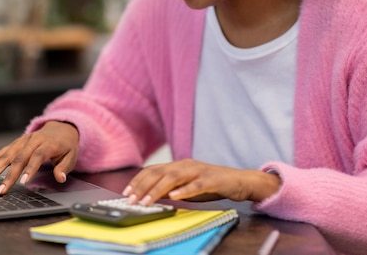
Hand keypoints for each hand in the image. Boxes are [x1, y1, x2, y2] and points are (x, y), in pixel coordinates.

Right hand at [0, 121, 78, 194]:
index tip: (22, 182)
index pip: (37, 156)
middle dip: (8, 175)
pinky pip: (2, 152)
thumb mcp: (71, 156)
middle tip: (0, 190)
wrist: (61, 128)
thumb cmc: (66, 146)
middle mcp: (33, 140)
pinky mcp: (15, 143)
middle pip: (19, 158)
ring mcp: (22, 141)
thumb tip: (60, 178)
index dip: (29, 169)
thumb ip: (64, 167)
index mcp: (48, 144)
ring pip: (7, 155)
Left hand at [121, 159, 280, 204]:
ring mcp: (198, 171)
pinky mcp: (211, 179)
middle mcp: (186, 165)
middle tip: (131, 199)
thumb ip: (171, 188)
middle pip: (159, 172)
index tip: (126, 192)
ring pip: (173, 177)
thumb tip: (151, 196)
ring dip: (157, 190)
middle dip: (143, 186)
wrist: (240, 180)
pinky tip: (174, 197)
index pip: (153, 170)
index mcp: (178, 165)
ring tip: (146, 201)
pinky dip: (184, 190)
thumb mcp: (187, 187)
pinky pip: (196, 185)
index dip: (138, 180)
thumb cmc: (212, 184)